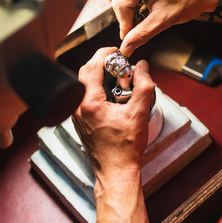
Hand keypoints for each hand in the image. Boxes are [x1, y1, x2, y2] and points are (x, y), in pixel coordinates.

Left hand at [72, 47, 154, 175]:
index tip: (117, 51)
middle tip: (118, 63)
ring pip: (83, 84)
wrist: (116, 171)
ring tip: (117, 78)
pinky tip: (112, 96)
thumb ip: (144, 85)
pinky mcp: (81, 121)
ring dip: (98, 76)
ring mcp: (77, 114)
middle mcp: (78, 107)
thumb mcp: (139, 113)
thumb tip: (143, 67)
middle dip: (101, 63)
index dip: (105, 53)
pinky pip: (84, 96)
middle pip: (85, 72)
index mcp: (90, 102)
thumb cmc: (124, 148)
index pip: (92, 65)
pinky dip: (96, 89)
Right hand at [113, 0, 221, 55]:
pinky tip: (151, 10)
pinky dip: (140, 5)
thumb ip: (142, 34)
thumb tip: (126, 46)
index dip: (124, 23)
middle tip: (136, 31)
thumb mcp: (163, 20)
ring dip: (134, 11)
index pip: (120, 3)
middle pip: (122, 0)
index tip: (128, 37)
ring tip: (148, 18)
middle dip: (128, 17)